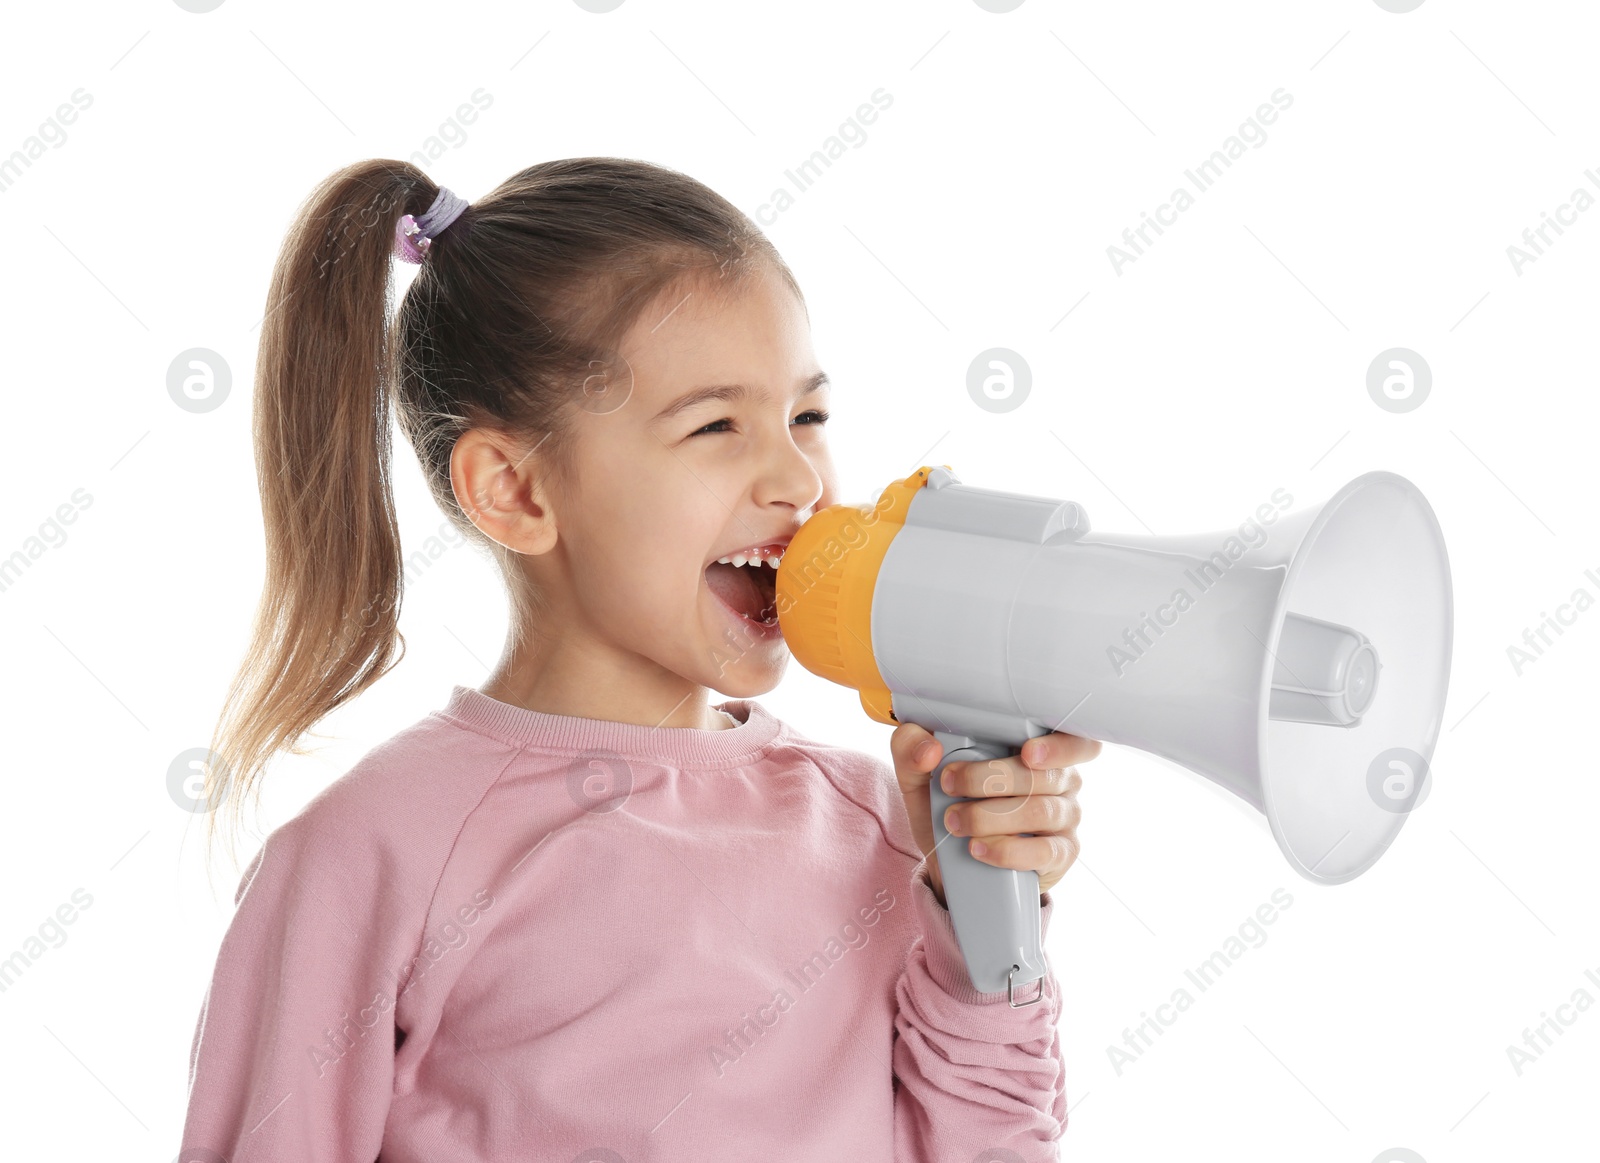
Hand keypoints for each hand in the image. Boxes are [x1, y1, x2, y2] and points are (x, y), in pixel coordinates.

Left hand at [889, 724, 1098, 906]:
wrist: (950, 862)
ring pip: (1041, 811)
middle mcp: (1061, 779)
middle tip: (950, 785)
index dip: (1058, 745)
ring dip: (991, 817)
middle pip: (1042, 775)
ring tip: (954, 821)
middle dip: (990, 779)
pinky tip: (978, 848)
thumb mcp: (919, 775)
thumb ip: (911, 748)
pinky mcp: (1061, 855)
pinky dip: (1007, 850)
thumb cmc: (947, 804)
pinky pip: (1045, 851)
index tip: (1027, 752)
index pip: (1073, 740)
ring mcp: (1065, 818)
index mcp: (1038, 748)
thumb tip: (929, 749)